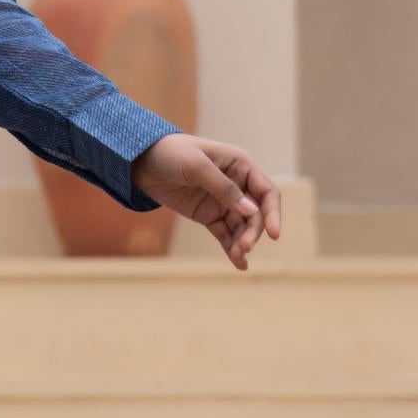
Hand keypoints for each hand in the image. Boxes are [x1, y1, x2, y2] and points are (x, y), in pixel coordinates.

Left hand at [130, 133, 280, 270]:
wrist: (142, 161)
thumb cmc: (172, 153)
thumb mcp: (196, 165)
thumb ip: (223, 188)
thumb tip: (250, 210)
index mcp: (241, 165)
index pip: (266, 192)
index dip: (273, 213)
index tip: (274, 234)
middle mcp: (238, 185)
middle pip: (256, 214)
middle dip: (253, 232)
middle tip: (244, 247)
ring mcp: (223, 202)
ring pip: (242, 227)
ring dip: (243, 243)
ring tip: (237, 256)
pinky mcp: (209, 216)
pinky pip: (226, 234)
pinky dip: (232, 248)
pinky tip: (238, 263)